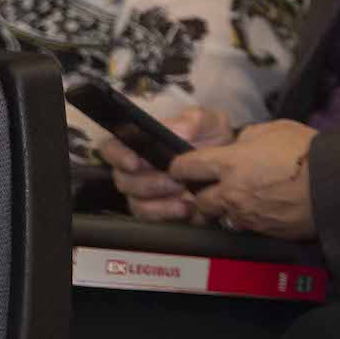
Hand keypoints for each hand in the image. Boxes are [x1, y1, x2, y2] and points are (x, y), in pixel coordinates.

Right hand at [99, 107, 234, 222]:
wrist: (227, 165)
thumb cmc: (211, 138)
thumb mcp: (210, 122)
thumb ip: (195, 120)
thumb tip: (178, 130)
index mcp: (138, 143)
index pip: (112, 148)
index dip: (118, 156)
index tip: (134, 163)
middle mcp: (135, 169)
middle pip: (123, 180)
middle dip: (150, 182)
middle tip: (175, 180)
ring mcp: (144, 192)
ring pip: (136, 202)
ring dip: (160, 201)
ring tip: (185, 193)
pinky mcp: (157, 211)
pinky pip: (151, 218)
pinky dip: (168, 214)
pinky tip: (187, 207)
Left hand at [171, 120, 318, 240]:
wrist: (339, 183)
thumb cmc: (308, 151)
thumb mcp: (272, 130)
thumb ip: (246, 139)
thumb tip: (237, 146)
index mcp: (228, 164)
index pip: (185, 167)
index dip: (180, 166)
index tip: (182, 166)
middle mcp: (231, 192)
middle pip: (198, 200)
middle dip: (202, 193)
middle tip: (213, 185)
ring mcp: (247, 215)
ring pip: (222, 216)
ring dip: (227, 208)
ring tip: (244, 197)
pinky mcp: (265, 231)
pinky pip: (248, 226)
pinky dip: (250, 219)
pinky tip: (265, 208)